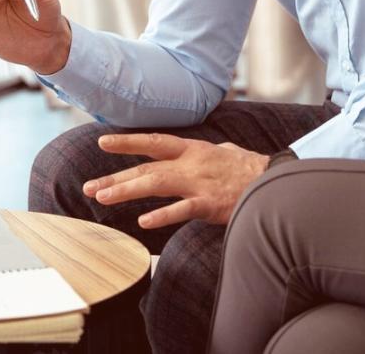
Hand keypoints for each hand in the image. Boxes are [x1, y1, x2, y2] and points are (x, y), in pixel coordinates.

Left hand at [82, 134, 268, 228]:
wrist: (275, 181)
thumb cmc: (250, 169)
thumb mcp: (224, 151)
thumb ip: (206, 152)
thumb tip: (203, 150)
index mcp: (193, 149)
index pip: (154, 142)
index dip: (127, 142)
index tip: (102, 142)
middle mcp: (191, 163)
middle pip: (146, 168)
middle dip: (115, 176)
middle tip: (89, 186)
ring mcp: (199, 183)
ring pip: (155, 184)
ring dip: (126, 191)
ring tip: (102, 198)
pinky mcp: (210, 203)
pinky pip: (182, 210)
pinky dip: (163, 215)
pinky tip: (143, 222)